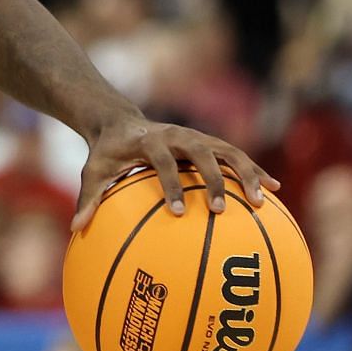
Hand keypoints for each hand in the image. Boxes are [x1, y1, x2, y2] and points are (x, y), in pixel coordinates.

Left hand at [71, 117, 279, 232]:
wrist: (119, 122)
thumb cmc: (106, 153)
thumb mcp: (92, 171)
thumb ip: (88, 198)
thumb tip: (76, 228)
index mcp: (149, 140)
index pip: (162, 160)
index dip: (171, 183)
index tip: (177, 211)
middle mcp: (176, 134)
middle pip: (202, 152)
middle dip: (214, 180)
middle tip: (221, 211)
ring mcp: (196, 135)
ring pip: (227, 150)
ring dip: (246, 173)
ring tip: (263, 202)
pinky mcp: (209, 141)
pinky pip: (236, 155)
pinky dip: (254, 170)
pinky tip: (274, 191)